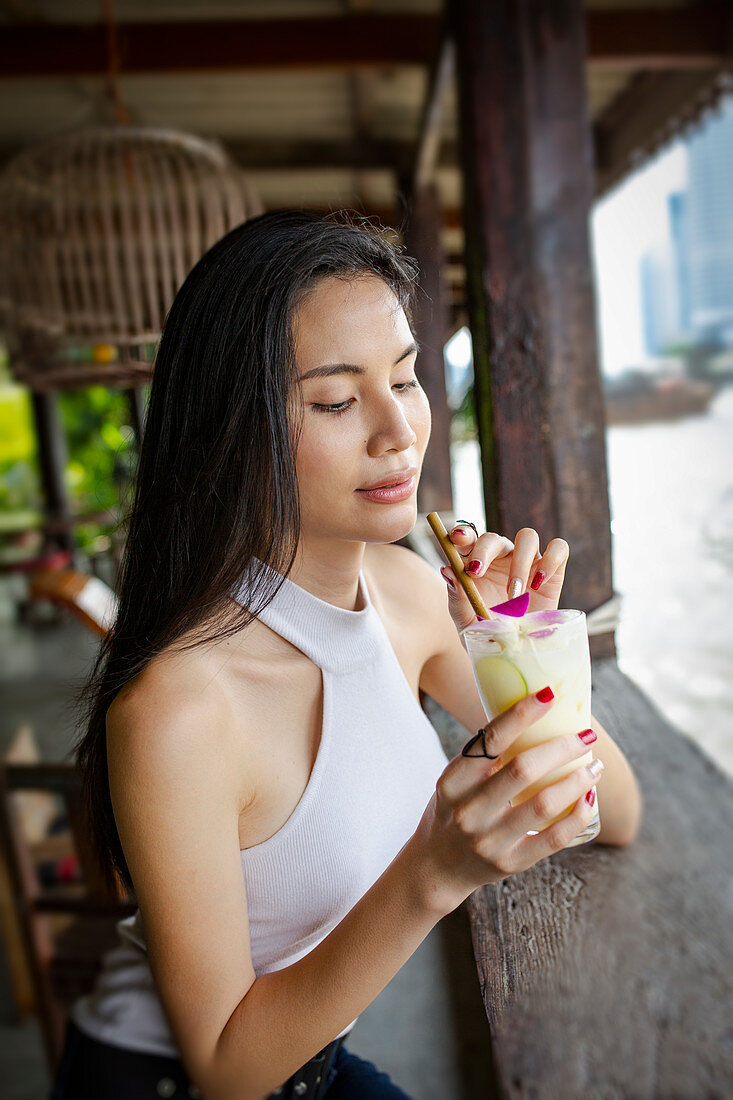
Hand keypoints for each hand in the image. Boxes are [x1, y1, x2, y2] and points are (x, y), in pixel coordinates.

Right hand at [412, 689, 602, 907]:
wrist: (436, 867)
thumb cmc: (452, 811)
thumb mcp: (455, 782)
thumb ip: (484, 758)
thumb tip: (534, 717)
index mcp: (453, 781)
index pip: (490, 740)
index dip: (521, 714)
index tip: (549, 694)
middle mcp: (468, 810)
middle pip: (523, 769)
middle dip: (562, 747)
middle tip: (586, 735)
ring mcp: (489, 840)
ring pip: (544, 804)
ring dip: (577, 780)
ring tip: (594, 765)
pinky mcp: (510, 863)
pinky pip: (554, 838)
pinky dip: (578, 815)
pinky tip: (589, 798)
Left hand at [439, 524, 569, 632]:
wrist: (518, 656)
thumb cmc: (489, 635)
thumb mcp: (467, 623)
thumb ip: (457, 599)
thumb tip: (447, 571)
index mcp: (476, 565)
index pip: (468, 539)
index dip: (462, 534)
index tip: (455, 539)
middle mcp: (501, 558)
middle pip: (494, 538)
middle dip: (483, 550)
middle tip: (476, 572)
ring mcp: (529, 561)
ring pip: (528, 537)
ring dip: (518, 562)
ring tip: (513, 595)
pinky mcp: (554, 571)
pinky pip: (559, 549)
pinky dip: (551, 561)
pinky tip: (538, 585)